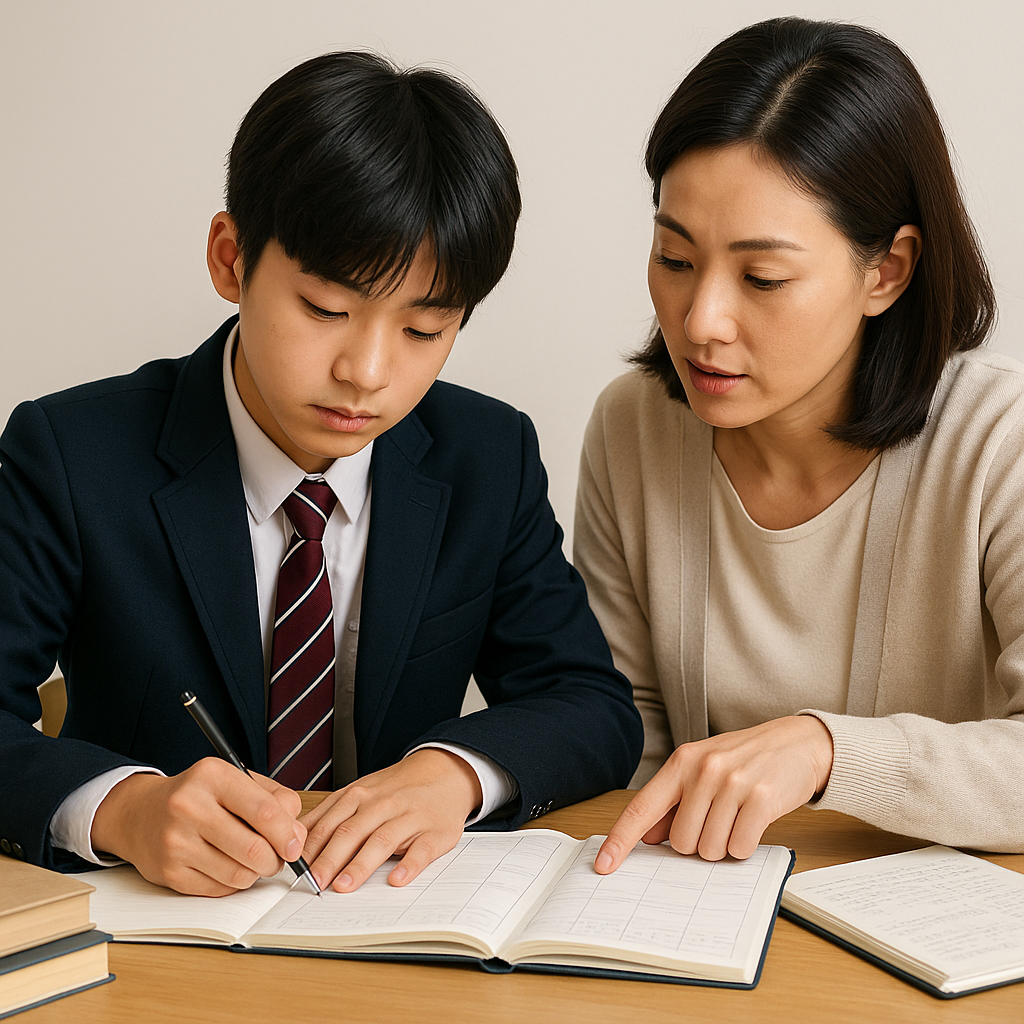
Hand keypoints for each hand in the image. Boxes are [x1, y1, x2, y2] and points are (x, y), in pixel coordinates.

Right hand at [90, 757, 305, 895]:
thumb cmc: (200, 796)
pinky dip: (233, 883)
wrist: (140, 814)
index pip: (264, 811)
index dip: (287, 834)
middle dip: (275, 860)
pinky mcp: (169, 872)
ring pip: (238, 874)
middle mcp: (189, 806)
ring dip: (255, 874)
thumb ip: (276, 799)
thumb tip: (296, 835)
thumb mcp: (237, 781)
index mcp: (212, 776)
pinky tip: (227, 866)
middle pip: (254, 849)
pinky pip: (218, 889)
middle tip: (277, 858)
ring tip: (253, 861)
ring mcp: (176, 841)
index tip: (295, 845)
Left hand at [299, 749, 482, 892]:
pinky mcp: (435, 831)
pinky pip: (421, 849)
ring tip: (344, 886)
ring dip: (361, 864)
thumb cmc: (396, 789)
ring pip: (382, 840)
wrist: (445, 770)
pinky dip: (409, 864)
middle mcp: (382, 804)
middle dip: (329, 859)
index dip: (310, 848)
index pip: (328, 823)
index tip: (294, 871)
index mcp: (359, 796)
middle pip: (351, 832)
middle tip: (314, 883)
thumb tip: (294, 841)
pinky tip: (397, 880)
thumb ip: (330, 814)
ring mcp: (409, 816)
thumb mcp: (360, 792)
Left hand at [595, 716, 833, 870]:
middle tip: (718, 819)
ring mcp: (733, 783)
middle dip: (697, 842)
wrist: (797, 743)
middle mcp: (704, 770)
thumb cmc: (745, 759)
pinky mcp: (762, 799)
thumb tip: (648, 837)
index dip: (620, 840)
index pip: (642, 808)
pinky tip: (753, 823)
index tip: (603, 865)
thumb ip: (673, 801)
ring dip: (723, 845)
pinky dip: (745, 846)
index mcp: (682, 762)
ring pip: (709, 849)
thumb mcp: (703, 769)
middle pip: (680, 840)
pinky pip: (739, 848)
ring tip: (737, 817)